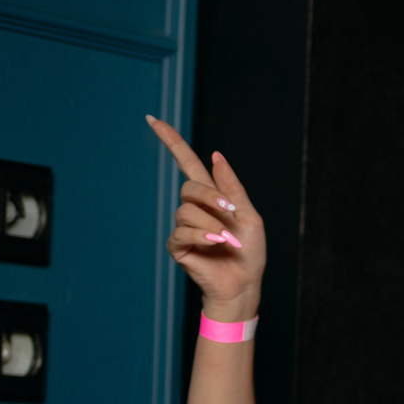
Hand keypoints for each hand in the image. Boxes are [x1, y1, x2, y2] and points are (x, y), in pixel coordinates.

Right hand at [146, 116, 263, 314]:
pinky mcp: (178, 247)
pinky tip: (217, 244)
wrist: (245, 283)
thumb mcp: (249, 215)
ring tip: (228, 239)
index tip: (153, 119)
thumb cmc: (250, 252)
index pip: (187, 163)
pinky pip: (182, 232)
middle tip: (231, 211)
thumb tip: (216, 155)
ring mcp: (184, 228)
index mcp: (211, 198)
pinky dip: (203, 236)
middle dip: (211, 196)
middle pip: (189, 186)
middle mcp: (194, 209)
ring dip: (211, 224)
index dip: (172, 142)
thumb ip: (232, 187)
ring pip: (186, 211)